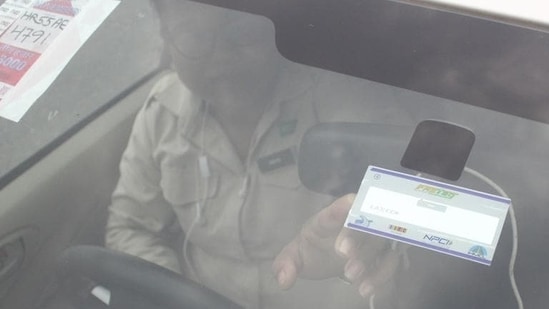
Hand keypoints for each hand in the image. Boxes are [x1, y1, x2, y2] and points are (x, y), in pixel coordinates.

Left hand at [272, 194, 400, 297]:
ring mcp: (370, 238)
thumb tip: (283, 280)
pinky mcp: (383, 255)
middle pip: (362, 222)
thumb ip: (285, 265)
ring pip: (379, 241)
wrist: (326, 257)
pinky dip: (382, 275)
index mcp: (328, 219)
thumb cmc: (312, 250)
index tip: (351, 201)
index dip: (343, 205)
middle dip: (355, 236)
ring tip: (351, 277)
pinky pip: (390, 262)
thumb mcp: (294, 257)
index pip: (336, 208)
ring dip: (369, 257)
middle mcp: (353, 224)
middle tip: (343, 254)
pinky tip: (365, 289)